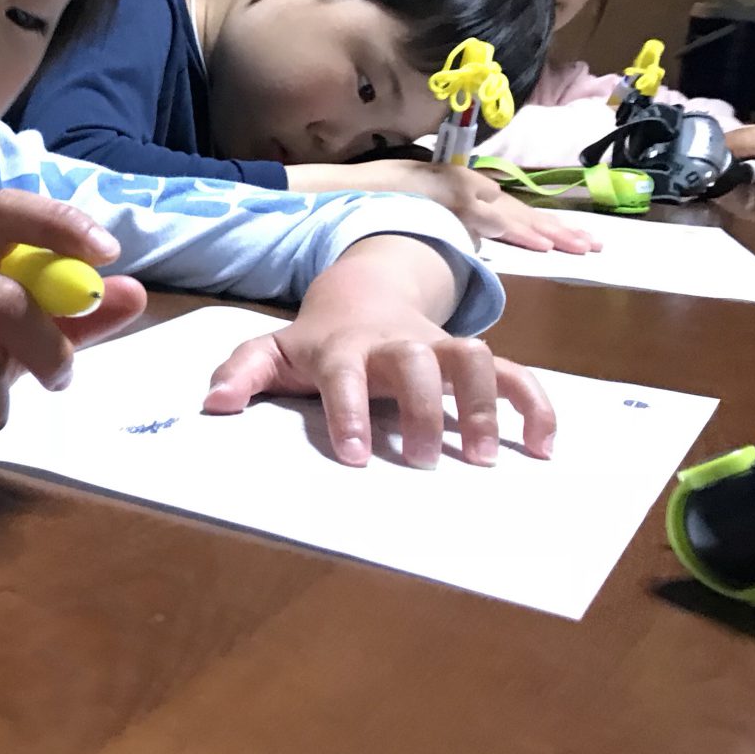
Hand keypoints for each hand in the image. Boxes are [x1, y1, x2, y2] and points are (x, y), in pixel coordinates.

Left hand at [201, 266, 554, 469]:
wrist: (361, 293)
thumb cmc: (315, 340)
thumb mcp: (272, 351)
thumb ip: (241, 373)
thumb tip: (213, 405)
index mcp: (343, 347)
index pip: (345, 373)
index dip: (350, 411)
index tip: (357, 455)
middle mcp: (396, 342)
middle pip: (416, 360)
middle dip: (422, 406)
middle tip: (421, 460)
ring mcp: (438, 346)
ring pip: (472, 358)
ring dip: (483, 403)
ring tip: (481, 457)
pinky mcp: (470, 358)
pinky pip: (514, 372)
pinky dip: (534, 404)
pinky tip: (541, 447)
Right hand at [327, 158, 598, 253]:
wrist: (336, 188)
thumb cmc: (366, 199)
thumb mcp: (411, 207)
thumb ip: (439, 222)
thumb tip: (465, 244)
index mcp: (458, 190)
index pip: (506, 211)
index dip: (538, 226)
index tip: (569, 241)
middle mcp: (464, 186)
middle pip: (518, 211)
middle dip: (557, 229)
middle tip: (593, 246)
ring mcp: (457, 190)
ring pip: (511, 214)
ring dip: (547, 232)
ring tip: (579, 247)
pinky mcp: (448, 197)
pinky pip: (487, 218)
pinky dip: (515, 231)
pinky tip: (541, 245)